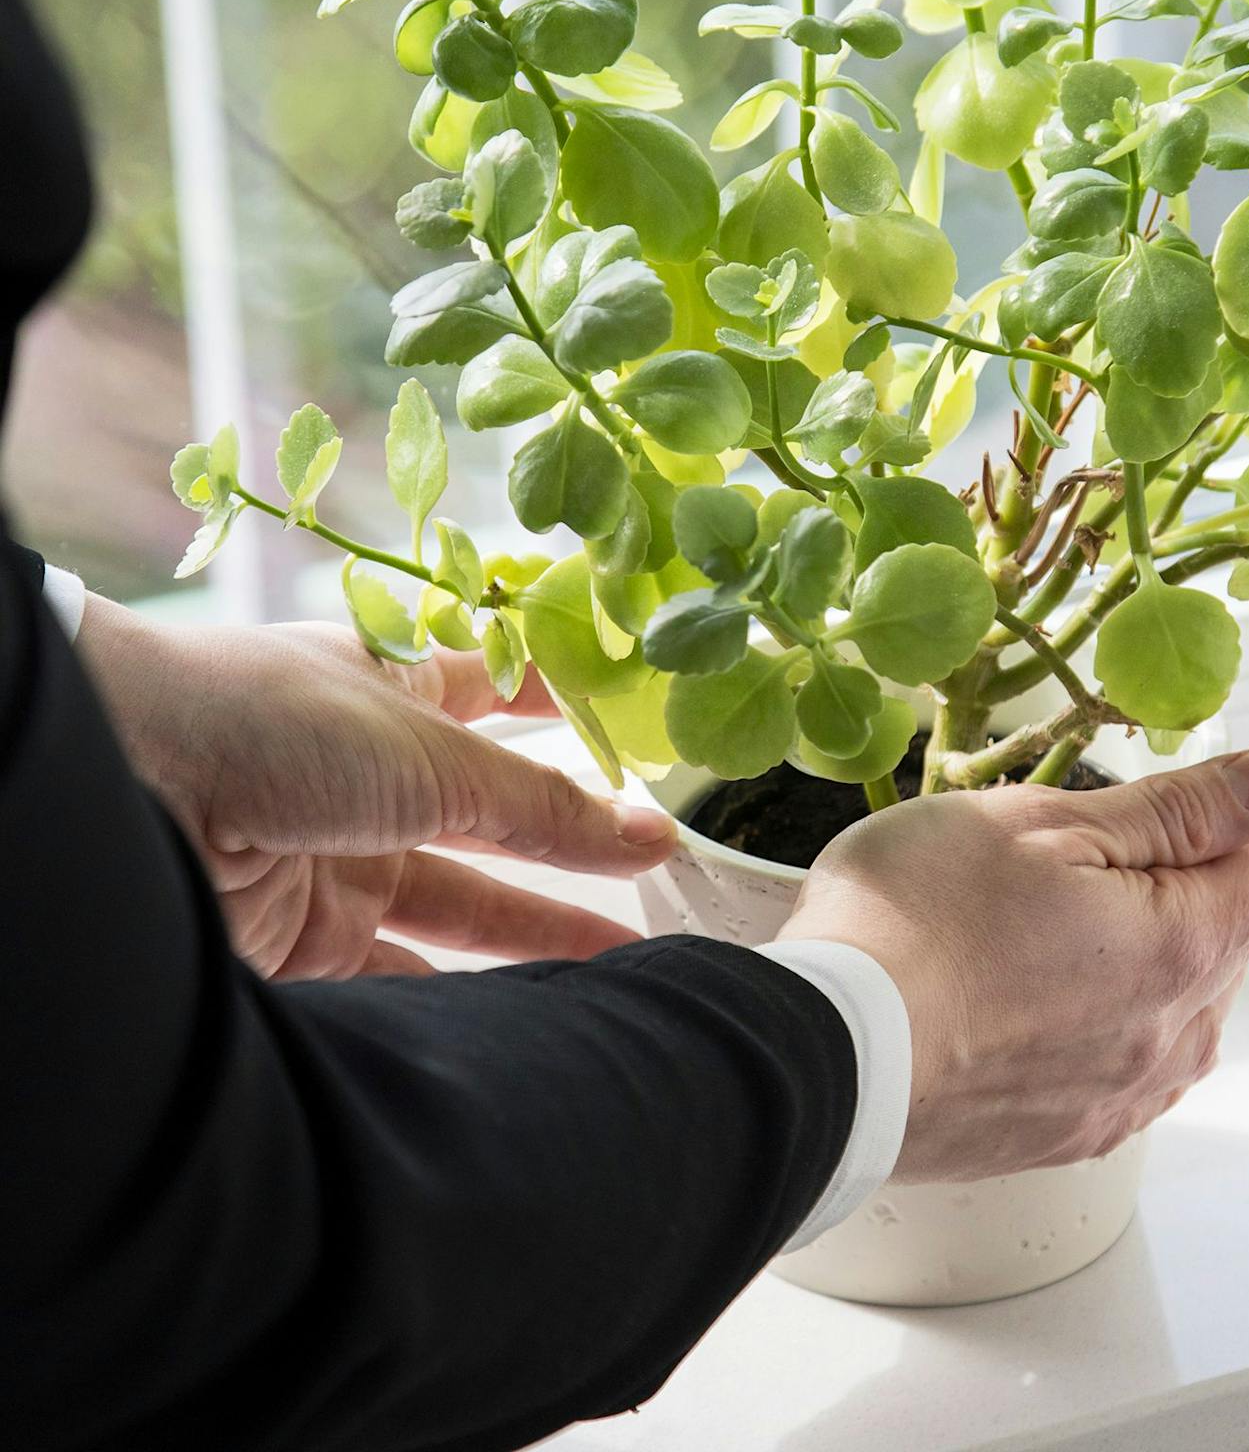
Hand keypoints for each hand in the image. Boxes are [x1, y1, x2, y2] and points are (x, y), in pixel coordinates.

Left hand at [79, 600, 673, 980]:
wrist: (115, 789)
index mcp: (398, 694)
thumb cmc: (268, 721)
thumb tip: (652, 831)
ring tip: (629, 967)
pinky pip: (401, 976)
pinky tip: (529, 1015)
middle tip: (672, 883)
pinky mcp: (300, 942)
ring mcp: (337, 858)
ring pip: (459, 906)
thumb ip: (541, 806)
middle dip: (577, 851)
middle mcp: (371, 776)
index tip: (648, 735)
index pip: (502, 696)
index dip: (571, 712)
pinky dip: (462, 996)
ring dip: (537, 936)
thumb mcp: (430, 752)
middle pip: (495, 820)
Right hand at [779, 748, 1248, 1181]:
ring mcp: (1122, 1089)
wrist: (824, 1064)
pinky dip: (1111, 1006)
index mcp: (1182, 939)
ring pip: (1179, 993)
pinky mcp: (1069, 1129)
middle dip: (1202, 874)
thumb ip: (1177, 810)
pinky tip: (1038, 989)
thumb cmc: (914, 927)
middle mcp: (1173, 1027)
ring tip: (1045, 913)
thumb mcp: (1046, 826)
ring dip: (1150, 942)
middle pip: (1228, 927)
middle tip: (1105, 840)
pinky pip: (1128, 1052)